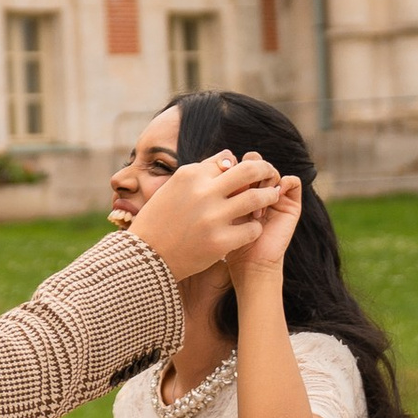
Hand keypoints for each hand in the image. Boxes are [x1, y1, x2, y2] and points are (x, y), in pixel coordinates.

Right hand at [126, 150, 279, 282]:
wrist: (144, 258)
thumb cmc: (158, 222)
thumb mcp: (171, 189)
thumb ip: (199, 174)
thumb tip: (229, 159)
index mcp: (189, 175)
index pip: (226, 159)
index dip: (238, 165)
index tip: (244, 173)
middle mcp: (202, 192)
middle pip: (248, 170)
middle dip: (264, 169)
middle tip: (270, 174)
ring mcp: (212, 218)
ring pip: (256, 198)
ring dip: (268, 196)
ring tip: (273, 197)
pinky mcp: (220, 242)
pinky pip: (252, 229)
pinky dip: (255, 228)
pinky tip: (251, 229)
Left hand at [226, 171, 299, 282]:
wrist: (248, 263)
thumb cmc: (227, 240)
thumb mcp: (220, 209)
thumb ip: (221, 186)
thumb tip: (225, 159)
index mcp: (238, 188)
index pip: (237, 163)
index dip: (232, 165)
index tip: (224, 177)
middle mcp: (256, 189)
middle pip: (254, 162)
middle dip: (248, 169)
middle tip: (241, 186)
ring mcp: (275, 195)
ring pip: (272, 170)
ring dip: (264, 181)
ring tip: (257, 204)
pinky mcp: (291, 204)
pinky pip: (293, 181)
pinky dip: (286, 183)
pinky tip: (275, 196)